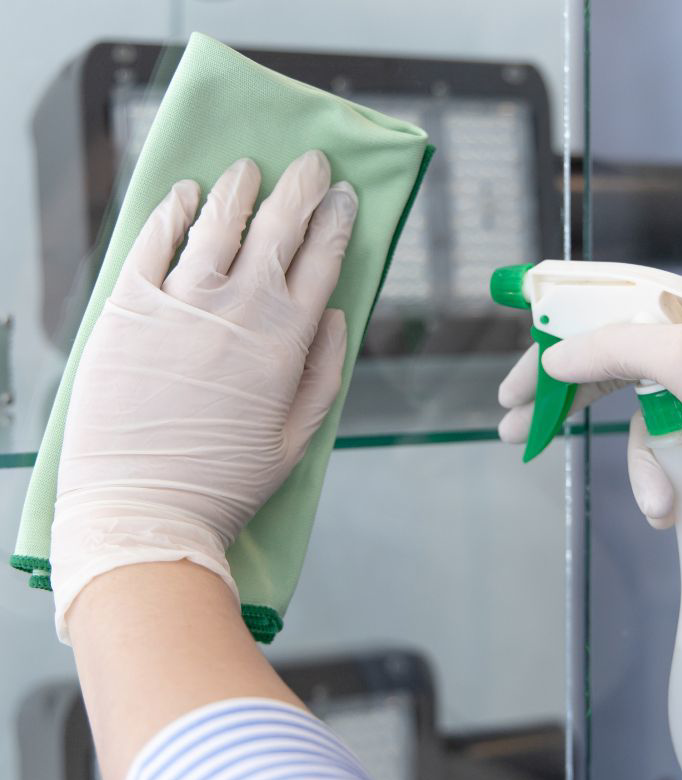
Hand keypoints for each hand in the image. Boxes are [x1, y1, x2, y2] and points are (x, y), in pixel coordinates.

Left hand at [51, 151, 357, 640]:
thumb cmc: (226, 480)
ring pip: (219, 219)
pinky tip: (187, 194)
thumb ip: (324, 372)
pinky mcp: (129, 305)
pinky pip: (155, 240)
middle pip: (279, 225)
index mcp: (286, 339)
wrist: (143, 506)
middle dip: (303, 187)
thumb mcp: (298, 438)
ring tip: (250, 169)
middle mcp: (239, 307)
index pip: (322, 259)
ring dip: (241, 187)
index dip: (338, 220)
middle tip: (314, 165)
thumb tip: (335, 314)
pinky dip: (175, 210)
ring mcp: (181, 301)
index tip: (346, 196)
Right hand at [499, 273, 681, 569]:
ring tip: (655, 499)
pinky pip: (664, 442)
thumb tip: (556, 357)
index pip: (593, 313)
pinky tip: (674, 504)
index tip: (512, 383)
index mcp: (678, 302)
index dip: (546, 345)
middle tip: (511, 426)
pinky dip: (665, 473)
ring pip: (634, 416)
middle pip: (601, 362)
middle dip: (560, 400)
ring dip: (640, 462)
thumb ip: (610, 349)